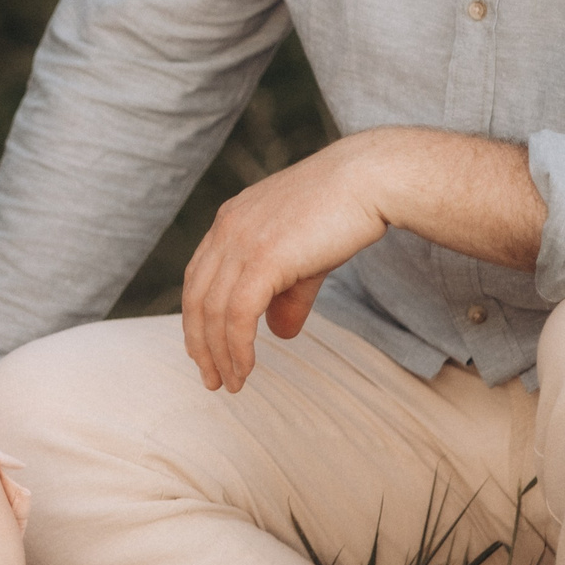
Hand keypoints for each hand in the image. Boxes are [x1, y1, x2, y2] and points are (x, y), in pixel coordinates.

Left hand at [181, 133, 393, 393]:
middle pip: (196, 296)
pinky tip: (245, 370)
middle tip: (211, 378)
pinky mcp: (263, 258)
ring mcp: (241, 241)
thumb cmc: (343, 213)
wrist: (368, 180)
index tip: (204, 350)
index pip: (198, 277)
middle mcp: (226, 228)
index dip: (196, 317)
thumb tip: (279, 333)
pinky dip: (237, 348)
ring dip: (218, 354)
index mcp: (230, 220)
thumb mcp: (305, 256)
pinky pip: (237, 314)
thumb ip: (287, 294)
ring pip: (213, 310)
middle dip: (200, 343)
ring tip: (231, 384)